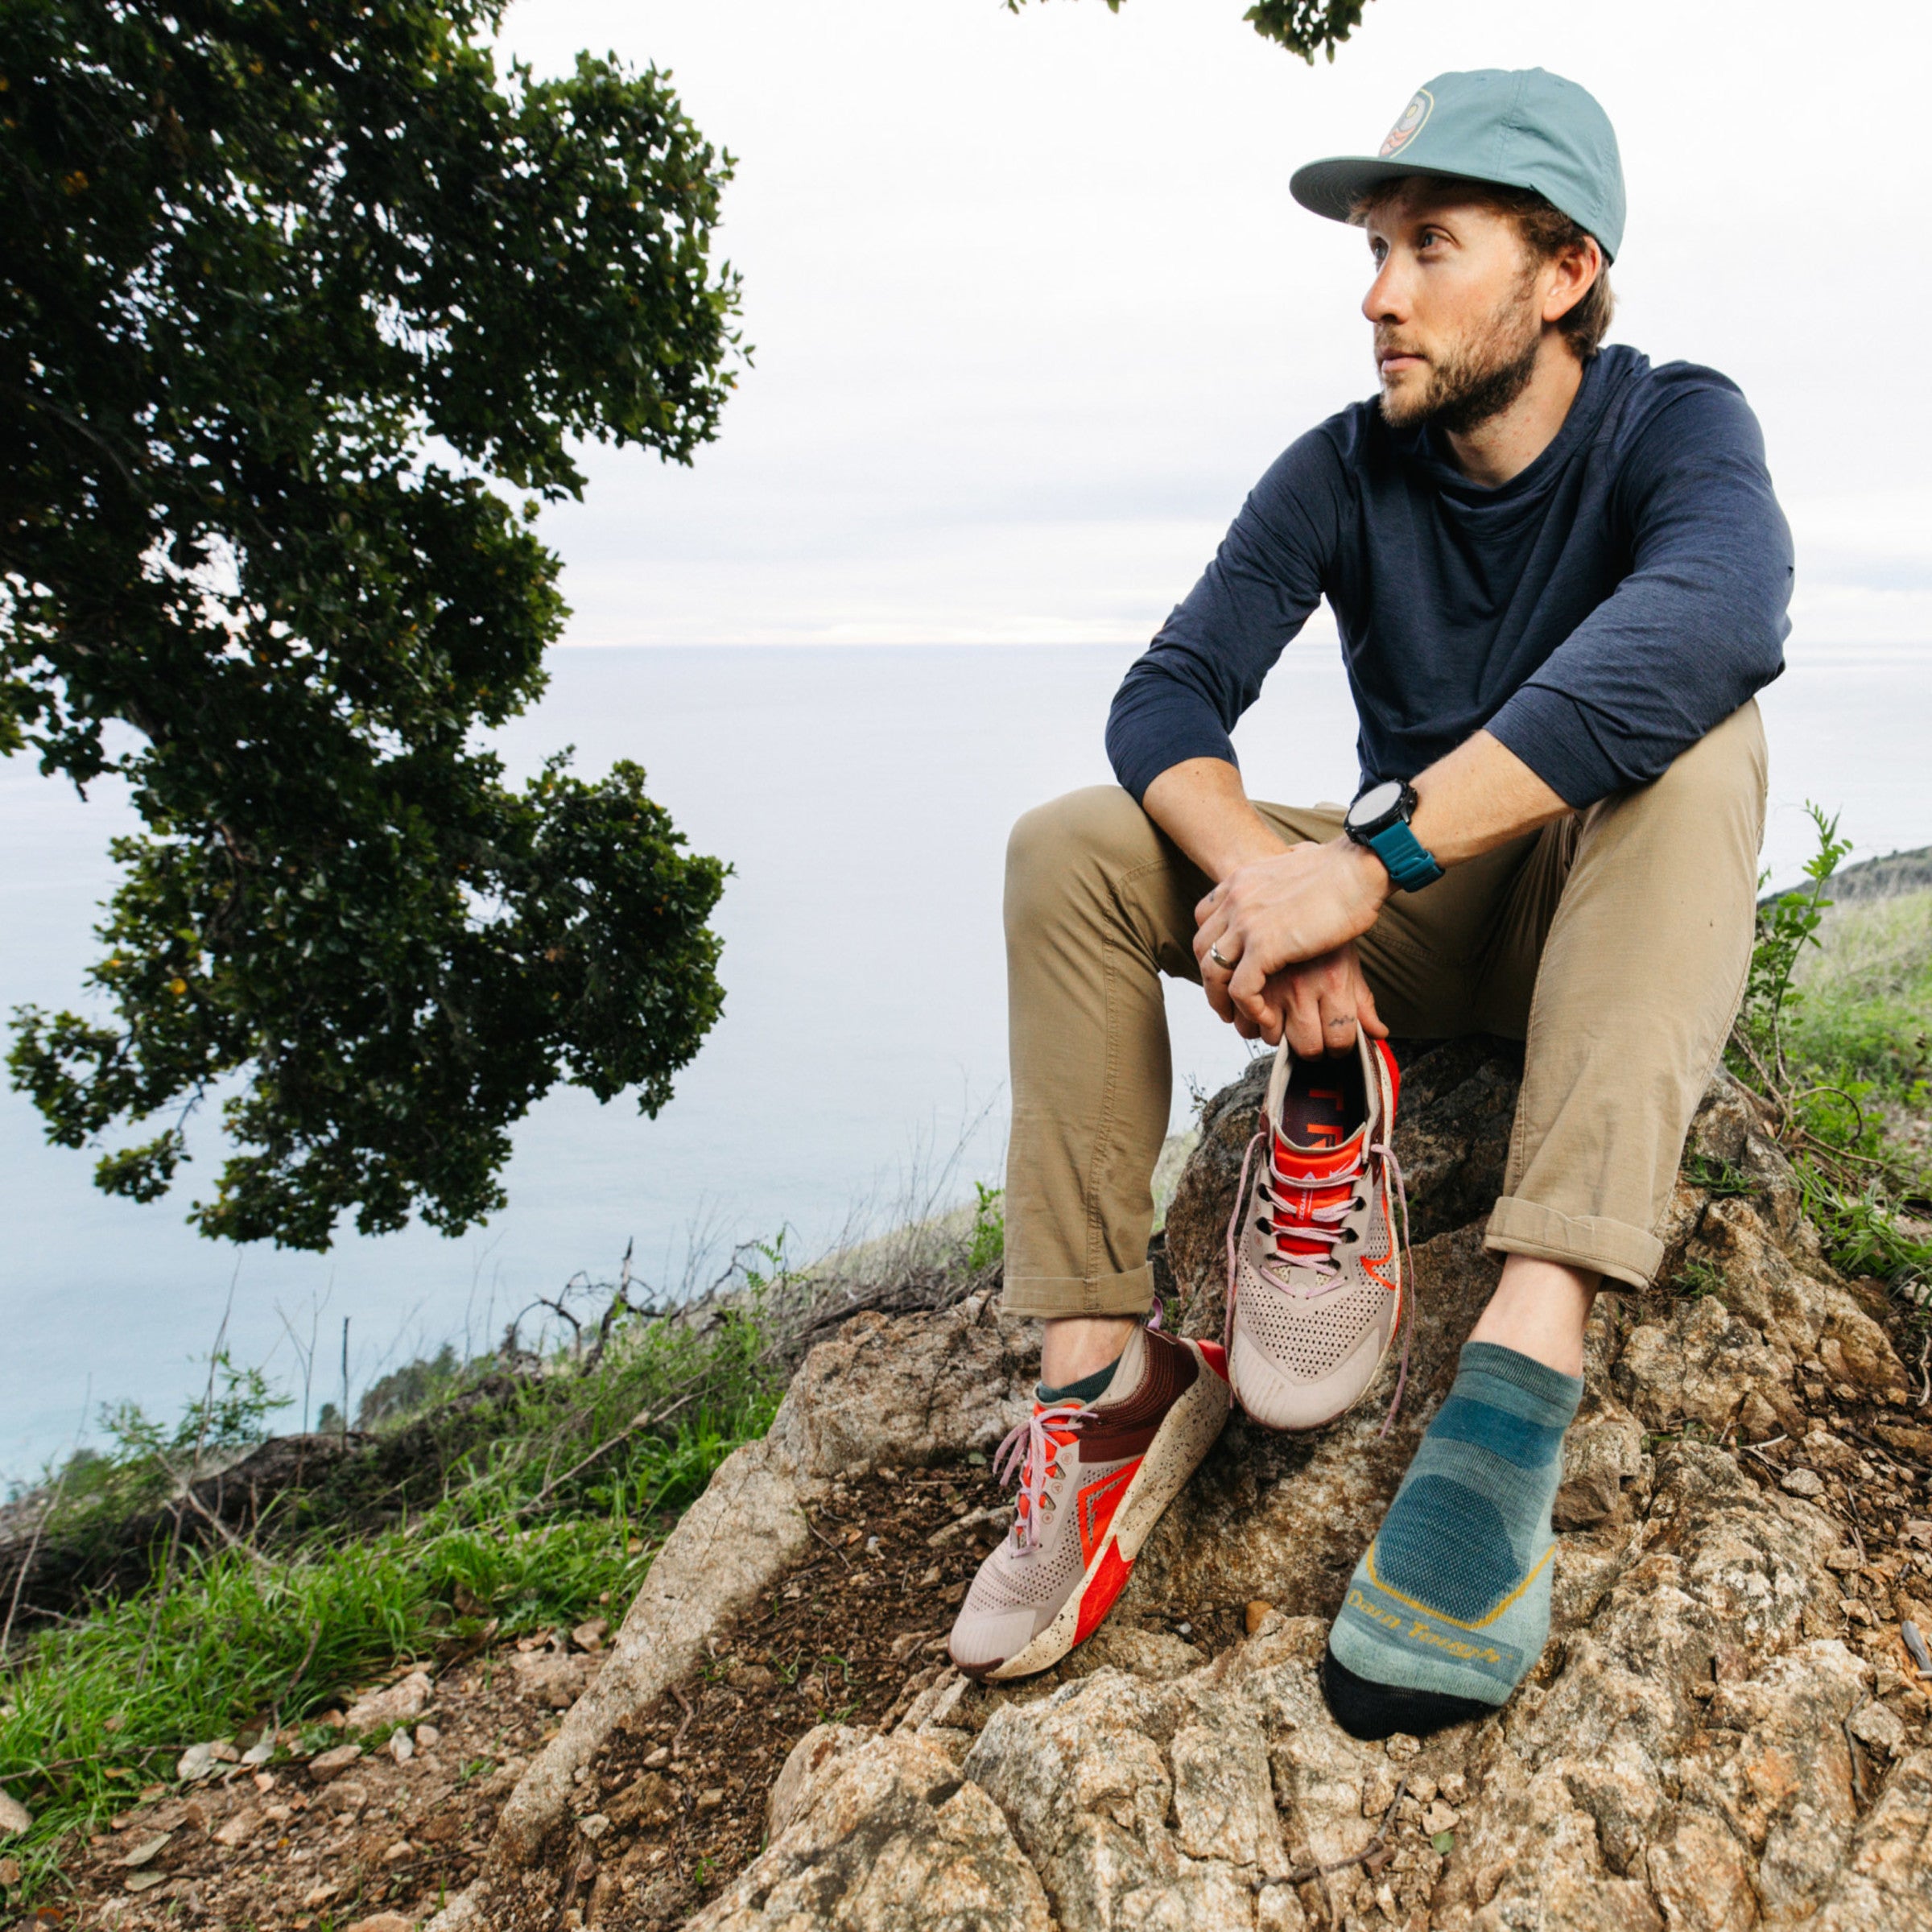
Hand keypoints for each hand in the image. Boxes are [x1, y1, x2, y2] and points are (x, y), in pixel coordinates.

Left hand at [1194, 839, 1391, 1047]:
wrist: (1359, 867)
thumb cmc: (1342, 868)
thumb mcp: (1294, 867)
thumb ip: (1280, 880)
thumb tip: (1289, 864)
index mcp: (1240, 882)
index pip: (1205, 922)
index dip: (1212, 950)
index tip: (1226, 969)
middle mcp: (1236, 901)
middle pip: (1203, 949)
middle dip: (1212, 981)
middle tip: (1227, 1002)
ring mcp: (1246, 923)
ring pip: (1213, 973)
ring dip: (1223, 1001)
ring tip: (1243, 1018)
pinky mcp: (1264, 946)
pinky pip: (1240, 989)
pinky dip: (1251, 1009)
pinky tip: (1268, 1016)